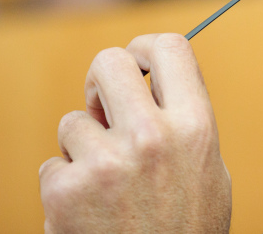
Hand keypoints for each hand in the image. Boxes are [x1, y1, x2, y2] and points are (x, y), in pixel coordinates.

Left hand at [39, 33, 230, 233]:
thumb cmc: (188, 232)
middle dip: (100, 82)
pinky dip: (64, 186)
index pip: (170, 48)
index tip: (138, 61)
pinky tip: (88, 212)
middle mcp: (152, 136)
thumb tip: (154, 83)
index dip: (146, 47)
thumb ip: (185, 123)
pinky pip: (52, 166)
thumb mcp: (210, 171)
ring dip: (81, 148)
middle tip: (100, 106)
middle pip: (109, 63)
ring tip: (104, 185)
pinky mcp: (66, 192)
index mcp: (195, 127)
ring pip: (72, 122)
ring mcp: (106, 163)